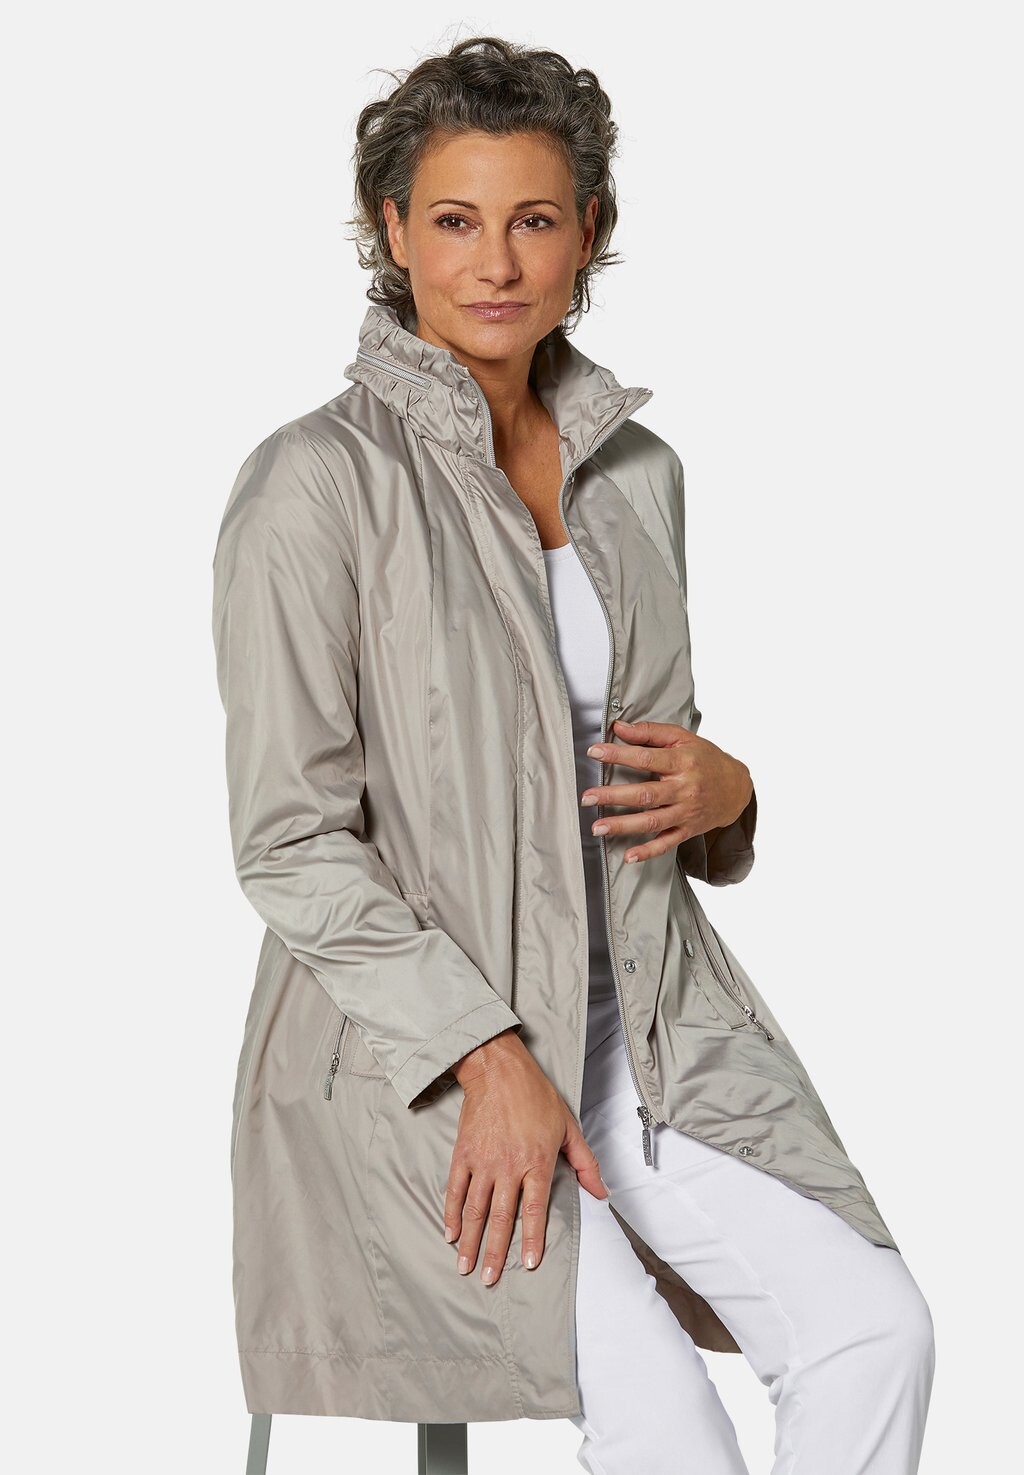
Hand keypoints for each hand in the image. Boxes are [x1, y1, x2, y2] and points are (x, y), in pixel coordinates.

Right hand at [443, 1030, 607, 1286]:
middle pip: (501, 1218)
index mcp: (536, 1162)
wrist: (499, 1070)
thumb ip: (585, 1163)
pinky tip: (451, 1234)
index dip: (532, 1239)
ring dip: (471, 1241)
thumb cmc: (536, 1097)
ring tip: (465, 1266)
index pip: (534, 1210)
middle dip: (495, 1252)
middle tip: (489, 1279)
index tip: (529, 1264)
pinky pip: (456, 1189)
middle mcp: (508, 1166)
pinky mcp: (463, 1153)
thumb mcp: (568, 1127)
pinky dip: (452, 1213)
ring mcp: (483, 1161)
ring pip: (475, 1209)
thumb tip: (601, 1193)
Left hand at [580, 717, 752, 864]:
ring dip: (623, 826)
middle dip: (613, 796)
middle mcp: (685, 789)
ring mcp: (686, 812)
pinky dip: (648, 852)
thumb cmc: (706, 759)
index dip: (618, 754)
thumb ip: (650, 732)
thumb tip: (619, 727)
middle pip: (646, 794)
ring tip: (597, 827)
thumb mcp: (682, 738)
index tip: (594, 752)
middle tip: (587, 796)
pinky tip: (629, 856)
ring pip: (652, 821)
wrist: (737, 787)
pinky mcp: (688, 830)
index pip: (646, 758)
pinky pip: (666, 843)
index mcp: (682, 762)